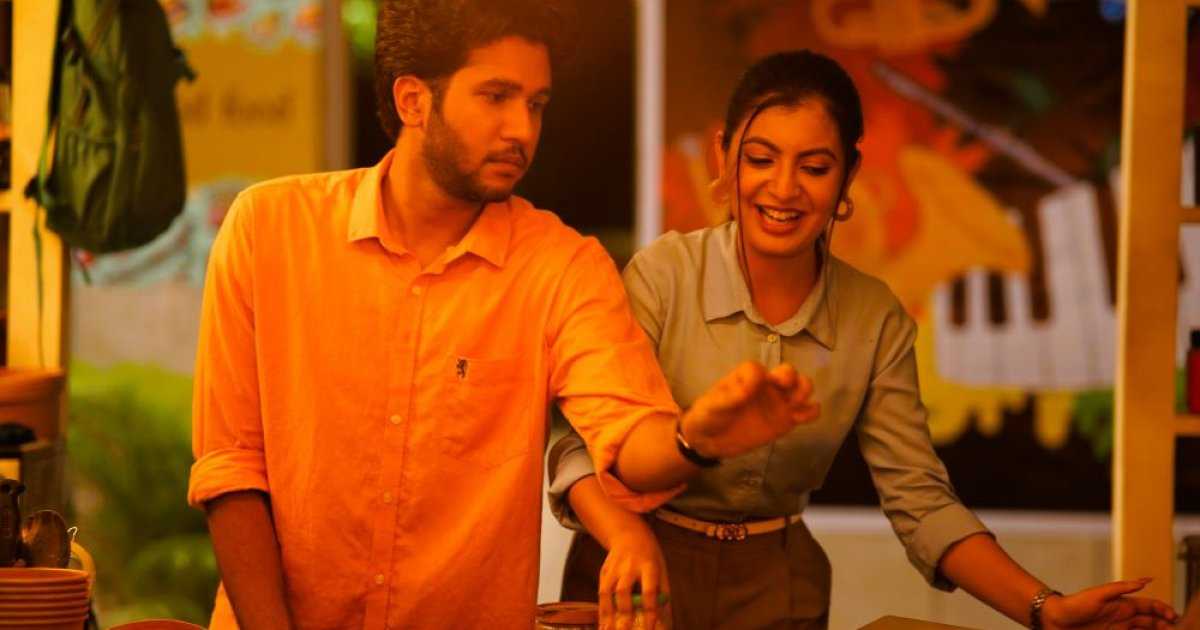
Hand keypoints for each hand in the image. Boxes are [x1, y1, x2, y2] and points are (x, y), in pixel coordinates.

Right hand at [597, 523, 669, 629]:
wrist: (629, 533)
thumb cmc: (650, 557)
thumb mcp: (662, 570)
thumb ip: (664, 595)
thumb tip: (666, 622)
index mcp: (649, 565)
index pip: (649, 591)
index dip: (649, 611)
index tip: (649, 628)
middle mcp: (629, 566)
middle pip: (624, 591)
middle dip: (624, 613)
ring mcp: (614, 568)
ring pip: (607, 592)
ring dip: (608, 614)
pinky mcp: (604, 571)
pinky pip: (601, 593)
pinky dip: (602, 610)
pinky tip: (603, 625)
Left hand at [680, 362, 818, 459]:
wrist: (710, 440)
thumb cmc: (709, 416)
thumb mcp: (714, 405)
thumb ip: (732, 395)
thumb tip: (753, 384)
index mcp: (747, 377)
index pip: (758, 369)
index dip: (759, 377)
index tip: (751, 392)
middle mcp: (766, 385)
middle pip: (788, 371)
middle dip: (791, 378)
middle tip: (785, 393)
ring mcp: (778, 402)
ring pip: (803, 386)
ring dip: (804, 391)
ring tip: (793, 406)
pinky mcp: (786, 420)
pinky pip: (808, 411)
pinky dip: (811, 412)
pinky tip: (799, 418)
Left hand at [1042, 578, 1178, 629]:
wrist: (1054, 619)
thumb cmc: (1073, 604)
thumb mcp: (1098, 594)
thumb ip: (1120, 588)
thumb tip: (1144, 581)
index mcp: (1122, 604)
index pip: (1149, 606)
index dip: (1163, 610)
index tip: (1173, 617)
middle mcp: (1123, 617)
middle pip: (1151, 621)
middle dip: (1165, 625)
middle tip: (1175, 629)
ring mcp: (1117, 629)